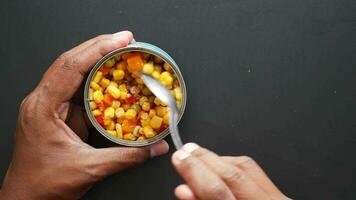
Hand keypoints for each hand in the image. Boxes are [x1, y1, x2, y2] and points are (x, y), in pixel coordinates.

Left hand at [0, 31, 168, 199]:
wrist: (27, 197)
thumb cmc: (45, 183)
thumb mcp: (90, 168)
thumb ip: (127, 157)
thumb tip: (156, 147)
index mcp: (43, 108)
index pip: (71, 67)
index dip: (98, 50)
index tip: (120, 41)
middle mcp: (42, 101)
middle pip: (70, 61)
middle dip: (99, 46)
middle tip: (125, 39)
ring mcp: (48, 105)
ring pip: (72, 71)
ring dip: (96, 58)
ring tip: (119, 50)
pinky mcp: (56, 112)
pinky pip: (76, 87)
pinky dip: (94, 78)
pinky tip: (109, 74)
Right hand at [172, 143, 290, 199]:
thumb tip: (184, 190)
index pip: (217, 192)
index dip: (194, 171)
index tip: (179, 159)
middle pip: (233, 174)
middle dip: (203, 159)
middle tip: (185, 152)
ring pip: (246, 167)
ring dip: (216, 158)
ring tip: (196, 153)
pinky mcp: (281, 196)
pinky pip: (254, 171)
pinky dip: (232, 164)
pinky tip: (218, 163)